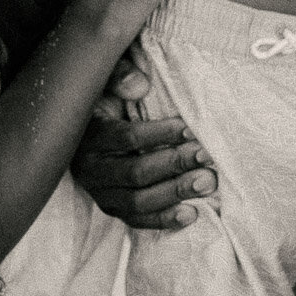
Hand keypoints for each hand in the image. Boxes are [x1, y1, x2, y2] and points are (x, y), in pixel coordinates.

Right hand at [73, 45, 217, 228]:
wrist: (88, 125)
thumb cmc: (106, 98)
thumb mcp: (107, 80)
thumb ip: (120, 75)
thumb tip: (141, 86)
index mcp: (87, 135)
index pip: (126, 139)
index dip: (160, 134)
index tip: (190, 128)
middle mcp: (89, 168)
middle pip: (135, 173)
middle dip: (175, 164)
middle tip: (206, 154)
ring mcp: (99, 193)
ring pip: (138, 201)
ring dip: (176, 193)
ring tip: (208, 182)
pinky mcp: (111, 208)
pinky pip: (137, 221)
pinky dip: (164, 220)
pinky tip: (192, 214)